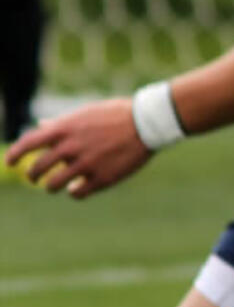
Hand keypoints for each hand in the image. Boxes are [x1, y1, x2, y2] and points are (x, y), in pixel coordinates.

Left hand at [5, 99, 151, 197]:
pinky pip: (77, 193)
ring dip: (52, 187)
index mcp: (65, 128)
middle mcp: (71, 147)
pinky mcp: (101, 179)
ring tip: (56, 185)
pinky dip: (75, 192)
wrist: (146, 123)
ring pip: (54, 186)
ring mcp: (86, 164)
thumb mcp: (85, 113)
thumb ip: (61, 123)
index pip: (29, 143)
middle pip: (38, 169)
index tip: (10, 162)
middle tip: (35, 178)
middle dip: (33, 176)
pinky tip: (78, 188)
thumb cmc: (116, 115)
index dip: (15, 154)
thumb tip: (41, 126)